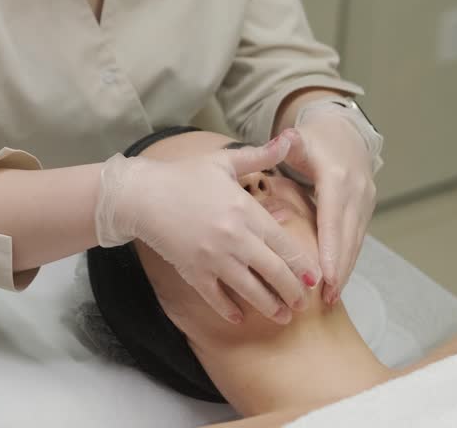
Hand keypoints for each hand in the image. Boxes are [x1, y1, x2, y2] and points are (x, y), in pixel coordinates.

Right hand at [95, 130, 317, 324]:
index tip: (314, 279)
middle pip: (273, 272)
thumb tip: (290, 138)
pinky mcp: (193, 271)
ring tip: (282, 317)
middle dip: (292, 292)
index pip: (284, 244)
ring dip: (269, 307)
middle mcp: (234, 238)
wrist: (141, 195)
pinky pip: (215, 297)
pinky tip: (238, 318)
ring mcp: (213, 258)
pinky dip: (228, 310)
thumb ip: (260, 156)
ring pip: (250, 290)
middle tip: (302, 304)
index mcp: (246, 211)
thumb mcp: (224, 161)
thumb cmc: (184, 175)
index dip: (302, 265)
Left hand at [284, 104, 378, 305]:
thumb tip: (284, 139)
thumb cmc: (315, 138)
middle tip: (328, 297)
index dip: (331, 248)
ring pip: (356, 240)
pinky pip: (357, 237)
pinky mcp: (366, 208)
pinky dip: (349, 258)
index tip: (326, 276)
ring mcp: (365, 200)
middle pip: (348, 236)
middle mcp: (356, 191)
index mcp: (337, 177)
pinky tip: (340, 277)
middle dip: (340, 268)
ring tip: (333, 295)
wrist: (345, 132)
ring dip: (346, 268)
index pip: (333, 218)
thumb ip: (289, 142)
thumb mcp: (300, 137)